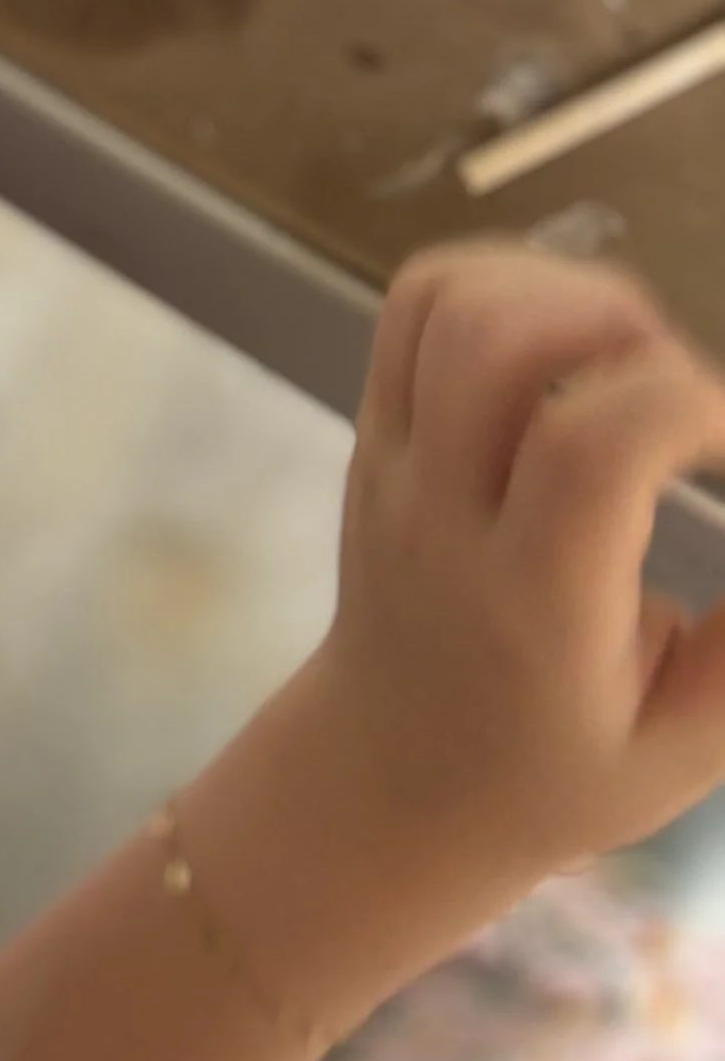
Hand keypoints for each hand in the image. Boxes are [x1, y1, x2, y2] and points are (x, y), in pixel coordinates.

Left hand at [319, 244, 724, 898]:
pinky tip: (566, 331)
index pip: (590, 448)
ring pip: (444, 302)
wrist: (385, 781)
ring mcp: (388, 460)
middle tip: (678, 381)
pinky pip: (412, 306)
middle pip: (495, 340)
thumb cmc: (552, 773)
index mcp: (529, 604)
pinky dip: (499, 279)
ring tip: (627, 350)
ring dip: (557, 287)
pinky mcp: (369, 428)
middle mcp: (442, 514)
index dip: (690, 402)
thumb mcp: (681, 746)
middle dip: (618, 318)